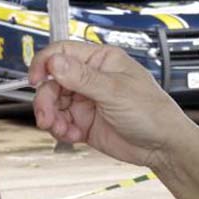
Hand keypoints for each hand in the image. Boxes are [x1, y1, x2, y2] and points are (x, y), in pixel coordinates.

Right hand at [28, 42, 193, 169]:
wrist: (162, 146)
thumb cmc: (152, 112)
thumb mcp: (115, 92)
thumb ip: (83, 78)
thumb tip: (55, 62)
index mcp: (101, 60)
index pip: (63, 52)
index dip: (45, 63)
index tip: (36, 79)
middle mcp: (91, 78)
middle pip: (53, 82)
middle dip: (46, 100)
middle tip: (46, 116)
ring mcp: (86, 101)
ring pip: (53, 104)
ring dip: (51, 117)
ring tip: (60, 129)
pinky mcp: (84, 122)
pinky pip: (61, 122)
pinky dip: (61, 130)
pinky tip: (72, 136)